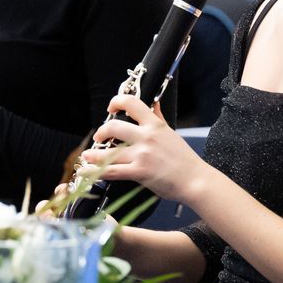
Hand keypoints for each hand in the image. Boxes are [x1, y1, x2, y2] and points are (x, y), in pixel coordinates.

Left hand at [82, 94, 207, 203]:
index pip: (132, 103)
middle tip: (99, 137)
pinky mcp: (140, 172)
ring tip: (87, 156)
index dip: (117, 102)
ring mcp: (142, 155)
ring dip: (93, 154)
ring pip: (108, 152)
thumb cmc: (185, 159)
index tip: (111, 108)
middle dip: (101, 132)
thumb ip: (159, 118)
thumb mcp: (172, 133)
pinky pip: (112, 171)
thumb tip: (154, 103)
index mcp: (155, 125)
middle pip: (114, 127)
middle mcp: (147, 137)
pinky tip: (87, 172)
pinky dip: (96, 172)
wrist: (195, 180)